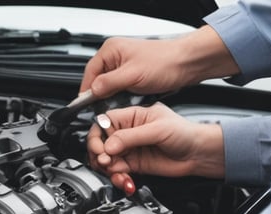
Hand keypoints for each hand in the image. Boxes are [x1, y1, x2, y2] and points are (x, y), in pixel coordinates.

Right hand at [80, 26, 239, 97]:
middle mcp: (116, 55)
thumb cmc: (165, 62)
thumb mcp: (131, 76)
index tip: (83, 104)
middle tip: (100, 107)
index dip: (86, 90)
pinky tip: (124, 99)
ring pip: (108, 84)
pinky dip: (119, 94)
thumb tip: (92, 91)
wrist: (187, 63)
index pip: (89, 72)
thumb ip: (108, 84)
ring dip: (110, 95)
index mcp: (111, 49)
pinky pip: (118, 86)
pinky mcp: (132, 72)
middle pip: (97, 79)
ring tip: (115, 103)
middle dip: (99, 93)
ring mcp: (124, 63)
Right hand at [88, 103, 224, 190]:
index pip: (103, 123)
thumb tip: (109, 144)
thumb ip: (131, 137)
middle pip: (100, 143)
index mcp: (130, 116)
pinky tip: (126, 181)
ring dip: (109, 171)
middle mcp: (126, 132)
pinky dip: (118, 179)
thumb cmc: (185, 133)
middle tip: (107, 163)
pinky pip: (116, 172)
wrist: (198, 154)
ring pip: (106, 160)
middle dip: (100, 156)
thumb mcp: (157, 130)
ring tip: (120, 175)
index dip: (97, 137)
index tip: (101, 149)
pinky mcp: (132, 164)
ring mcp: (128, 149)